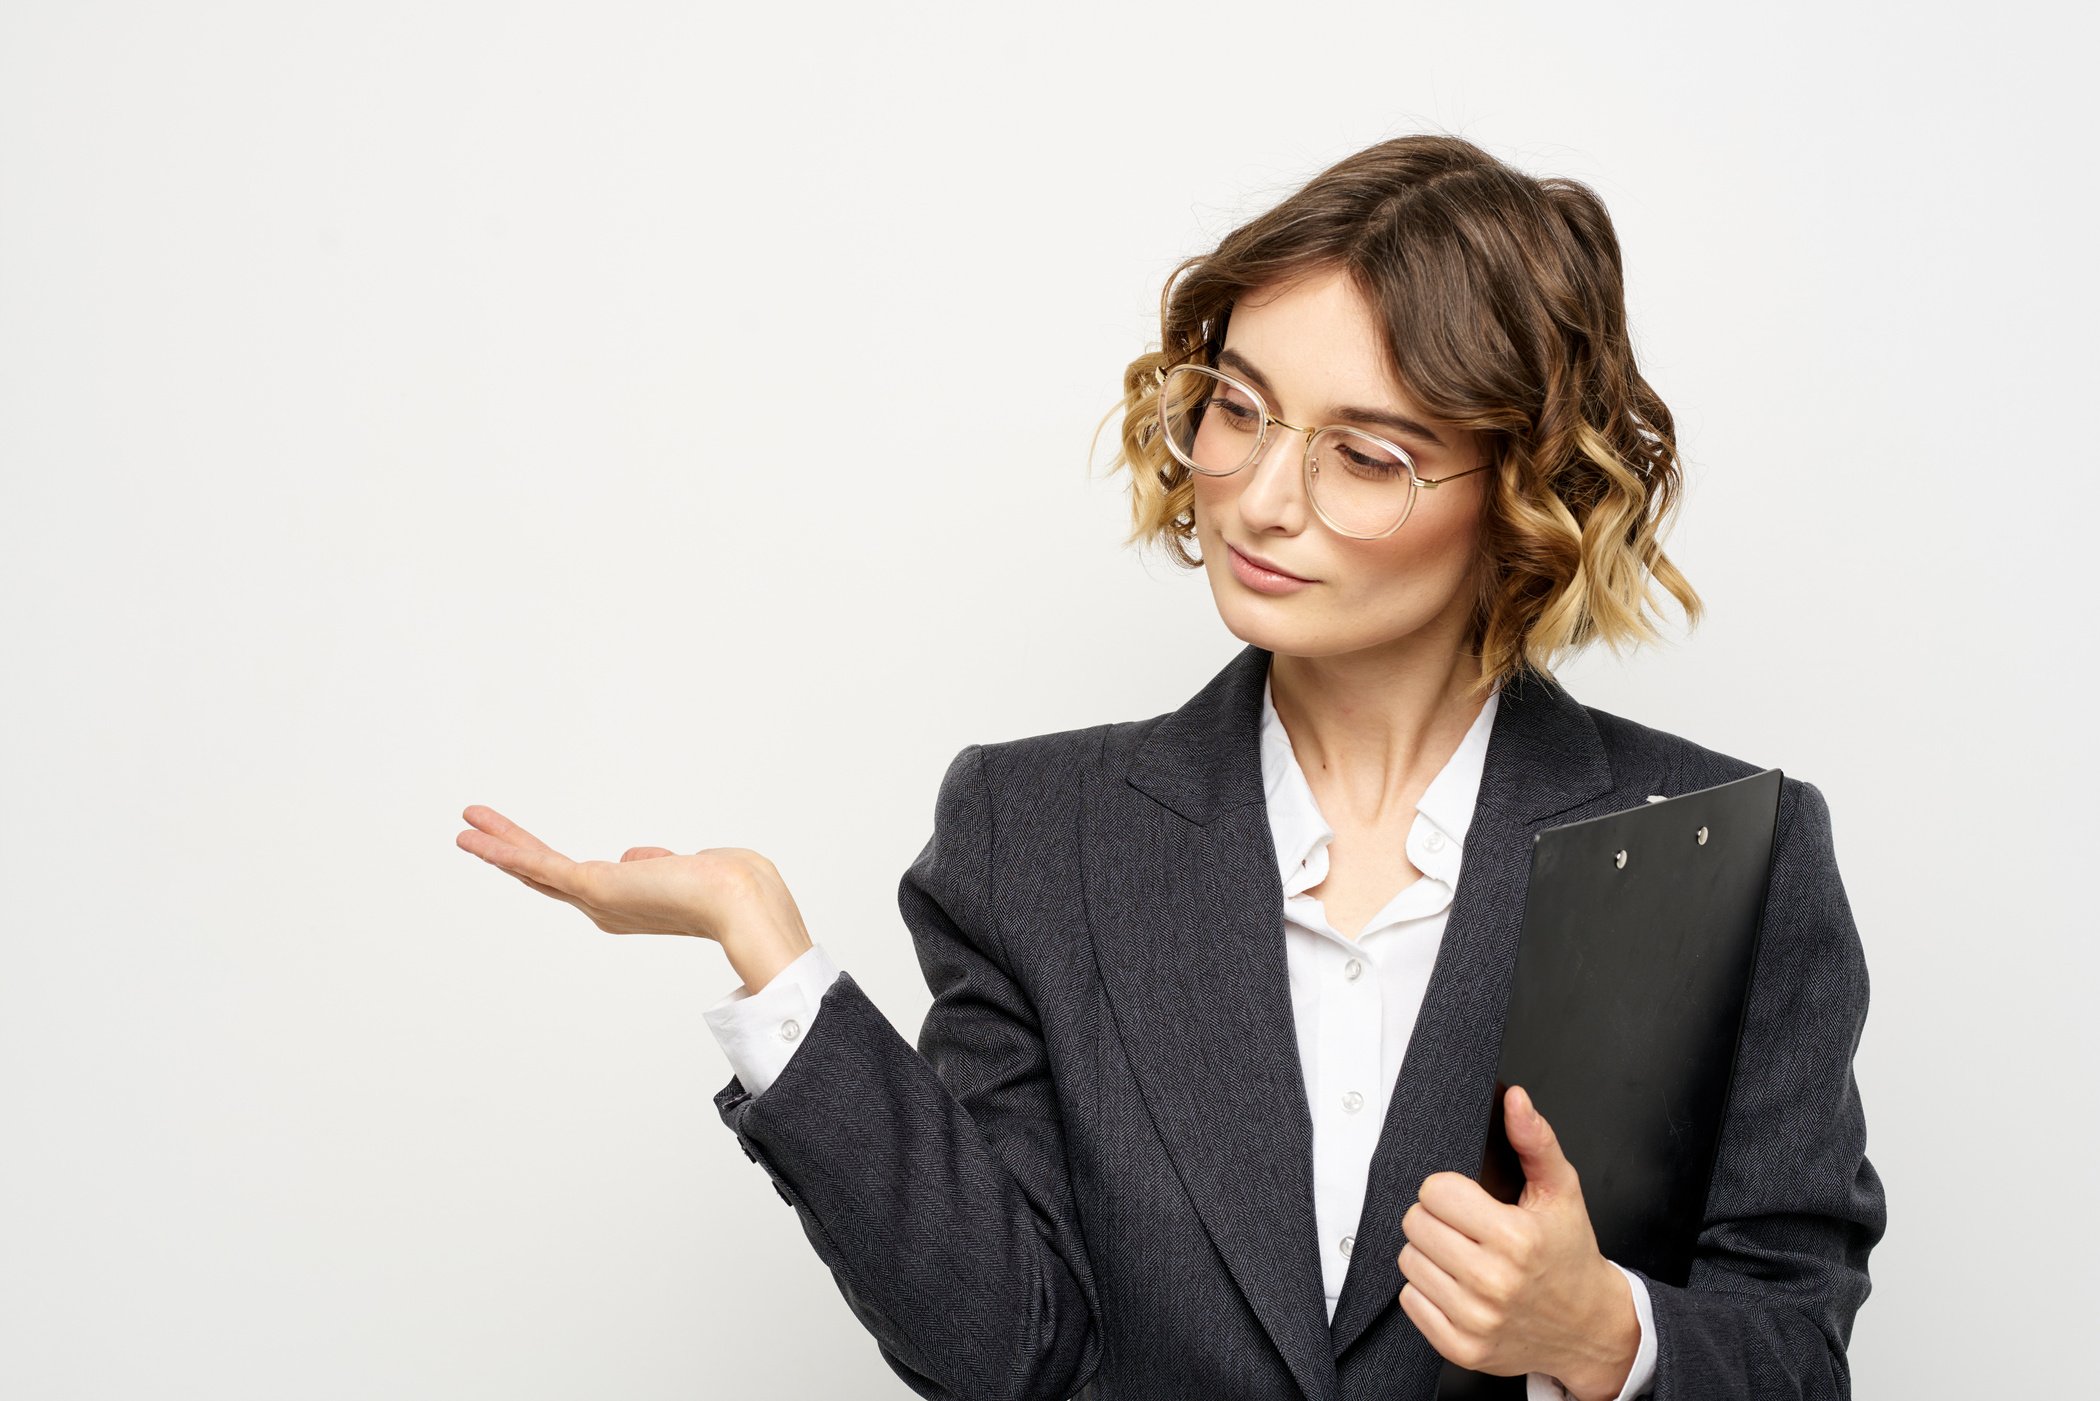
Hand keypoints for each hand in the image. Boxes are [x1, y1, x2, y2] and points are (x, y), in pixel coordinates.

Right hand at [455, 804, 813, 986]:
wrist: (743, 903)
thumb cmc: (737, 887)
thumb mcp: (694, 867)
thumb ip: (662, 863)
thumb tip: (644, 858)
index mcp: (633, 904)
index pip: (582, 881)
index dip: (553, 866)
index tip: (527, 851)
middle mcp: (608, 908)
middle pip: (547, 875)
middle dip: (511, 853)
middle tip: (475, 834)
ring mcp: (596, 900)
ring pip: (535, 868)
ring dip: (497, 845)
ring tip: (464, 828)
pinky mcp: (592, 887)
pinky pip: (538, 865)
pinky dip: (504, 849)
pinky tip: (474, 836)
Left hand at [1397, 1085, 1639, 1400]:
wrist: (1590, 1327)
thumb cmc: (1570, 1254)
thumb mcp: (1561, 1191)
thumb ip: (1534, 1140)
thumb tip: (1515, 1099)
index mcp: (1516, 1238)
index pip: (1435, 1191)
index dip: (1449, 1190)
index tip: (1470, 1201)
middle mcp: (1494, 1282)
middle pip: (1415, 1224)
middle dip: (1436, 1219)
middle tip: (1466, 1228)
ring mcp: (1477, 1320)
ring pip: (1409, 1261)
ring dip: (1430, 1254)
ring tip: (1464, 1256)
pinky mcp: (1463, 1348)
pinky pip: (1410, 1301)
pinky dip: (1427, 1291)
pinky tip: (1458, 1286)